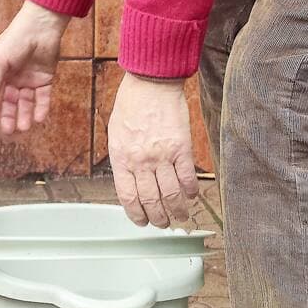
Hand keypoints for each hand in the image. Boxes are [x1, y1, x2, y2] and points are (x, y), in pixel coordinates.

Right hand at [0, 0, 69, 134]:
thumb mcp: (0, 60)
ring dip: (25, 115)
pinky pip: (44, 97)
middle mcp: (15, 78)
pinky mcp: (46, 78)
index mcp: (1, 72)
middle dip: (9, 116)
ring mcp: (31, 79)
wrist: (41, 27)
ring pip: (27, 102)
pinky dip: (42, 108)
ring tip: (24, 128)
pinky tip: (40, 119)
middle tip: (9, 131)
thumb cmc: (16, 39)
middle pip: (11, 102)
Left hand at [107, 73, 198, 228]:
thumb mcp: (116, 136)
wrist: (151, 83)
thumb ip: (123, 161)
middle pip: (151, 201)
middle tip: (162, 223)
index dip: (136, 215)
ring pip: (172, 195)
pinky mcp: (182, 148)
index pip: (128, 197)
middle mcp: (142, 160)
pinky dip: (190, 191)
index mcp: (122, 158)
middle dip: (158, 219)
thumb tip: (131, 185)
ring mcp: (163, 155)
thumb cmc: (131, 106)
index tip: (142, 222)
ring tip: (179, 217)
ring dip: (177, 211)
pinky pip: (188, 178)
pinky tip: (191, 196)